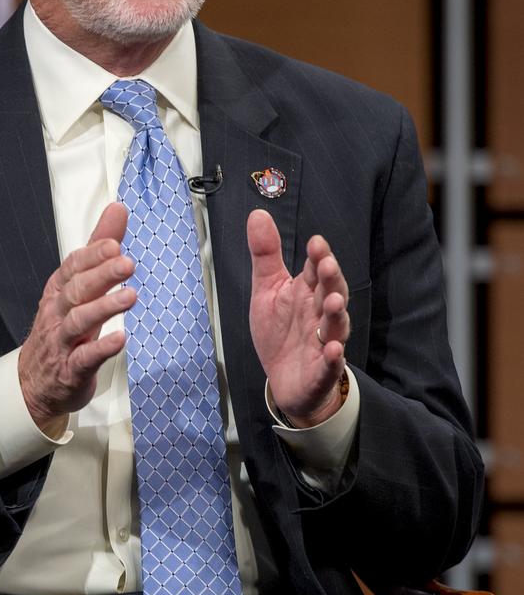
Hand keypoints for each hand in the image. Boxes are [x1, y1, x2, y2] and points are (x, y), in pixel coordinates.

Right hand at [18, 203, 134, 427]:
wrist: (34, 383)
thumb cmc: (61, 330)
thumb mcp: (78, 286)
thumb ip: (98, 249)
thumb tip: (117, 210)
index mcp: (59, 291)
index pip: (73, 266)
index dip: (93, 255)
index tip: (114, 243)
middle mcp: (58, 313)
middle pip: (77, 289)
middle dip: (101, 275)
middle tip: (126, 264)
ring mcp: (62, 342)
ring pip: (79, 321)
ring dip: (104, 308)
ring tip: (130, 298)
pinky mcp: (71, 369)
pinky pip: (85, 357)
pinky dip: (102, 348)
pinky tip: (120, 339)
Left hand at [246, 208, 349, 426]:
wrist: (285, 380)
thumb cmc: (280, 332)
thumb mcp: (266, 290)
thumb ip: (265, 255)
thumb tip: (257, 214)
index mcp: (306, 292)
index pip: (315, 270)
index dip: (318, 257)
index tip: (316, 242)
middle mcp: (319, 313)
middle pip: (331, 293)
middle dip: (330, 279)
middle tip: (326, 265)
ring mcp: (324, 341)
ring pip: (335, 326)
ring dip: (336, 314)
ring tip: (333, 302)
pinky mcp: (322, 370)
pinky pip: (330, 364)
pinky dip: (333, 357)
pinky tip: (333, 350)